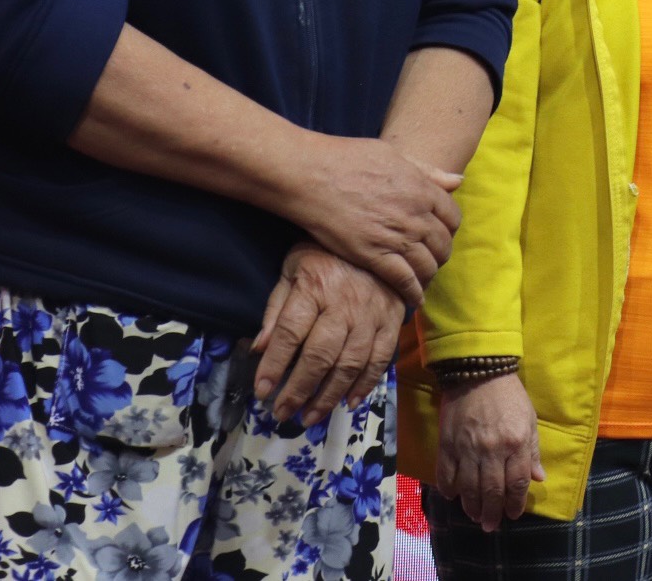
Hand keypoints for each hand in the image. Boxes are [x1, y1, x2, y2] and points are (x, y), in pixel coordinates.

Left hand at [252, 243, 405, 424]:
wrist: (379, 235)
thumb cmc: (326, 254)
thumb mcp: (293, 268)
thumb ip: (276, 308)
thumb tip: (259, 348)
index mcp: (314, 287)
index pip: (290, 332)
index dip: (274, 365)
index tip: (261, 391)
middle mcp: (343, 304)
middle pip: (320, 355)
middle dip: (299, 389)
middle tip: (283, 413)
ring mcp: (371, 314)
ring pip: (350, 363)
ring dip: (329, 395)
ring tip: (310, 417)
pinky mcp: (392, 321)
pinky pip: (380, 359)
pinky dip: (365, 384)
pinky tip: (348, 402)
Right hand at [275, 136, 461, 303]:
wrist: (312, 176)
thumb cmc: (348, 159)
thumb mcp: (394, 155)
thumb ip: (427, 171)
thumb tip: (458, 182)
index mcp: (422, 189)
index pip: (452, 217)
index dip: (449, 228)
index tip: (440, 233)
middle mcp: (415, 216)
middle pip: (443, 244)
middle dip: (441, 253)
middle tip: (432, 258)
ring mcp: (396, 237)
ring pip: (427, 265)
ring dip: (429, 274)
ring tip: (423, 278)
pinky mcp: (374, 256)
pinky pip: (404, 280)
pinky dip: (413, 292)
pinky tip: (414, 298)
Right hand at [436, 372, 544, 532]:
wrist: (478, 371)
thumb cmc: (509, 396)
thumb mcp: (529, 420)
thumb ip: (532, 451)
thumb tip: (538, 478)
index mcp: (516, 443)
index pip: (516, 483)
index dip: (515, 503)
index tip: (512, 514)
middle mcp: (492, 450)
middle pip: (491, 491)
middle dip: (492, 512)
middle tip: (491, 525)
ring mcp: (467, 448)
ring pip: (468, 488)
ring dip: (471, 506)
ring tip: (475, 515)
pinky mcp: (447, 444)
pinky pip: (446, 474)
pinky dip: (449, 489)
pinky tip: (454, 496)